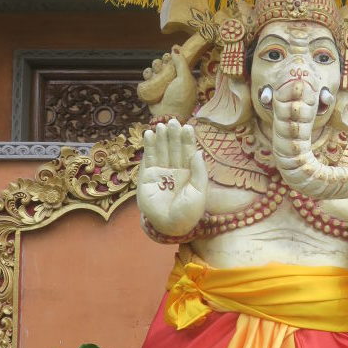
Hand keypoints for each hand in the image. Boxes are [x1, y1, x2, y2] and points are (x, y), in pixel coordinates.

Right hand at [137, 119, 207, 236]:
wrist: (169, 226)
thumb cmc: (188, 212)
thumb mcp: (199, 192)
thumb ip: (199, 172)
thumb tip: (199, 152)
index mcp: (189, 173)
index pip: (188, 152)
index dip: (187, 140)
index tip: (187, 127)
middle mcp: (175, 171)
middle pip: (174, 148)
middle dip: (173, 135)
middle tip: (173, 121)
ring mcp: (161, 173)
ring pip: (161, 151)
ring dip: (161, 138)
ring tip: (161, 125)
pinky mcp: (147, 177)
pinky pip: (148, 159)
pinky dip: (148, 147)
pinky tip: (149, 135)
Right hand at [145, 45, 197, 121]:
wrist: (169, 115)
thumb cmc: (180, 98)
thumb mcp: (185, 79)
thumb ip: (181, 63)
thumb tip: (175, 47)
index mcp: (183, 77)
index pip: (176, 62)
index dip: (172, 57)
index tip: (169, 56)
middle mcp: (172, 80)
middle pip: (164, 64)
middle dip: (161, 62)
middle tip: (162, 66)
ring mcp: (161, 85)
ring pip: (155, 69)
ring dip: (154, 67)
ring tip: (155, 72)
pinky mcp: (152, 90)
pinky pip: (148, 78)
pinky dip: (147, 75)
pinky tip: (149, 76)